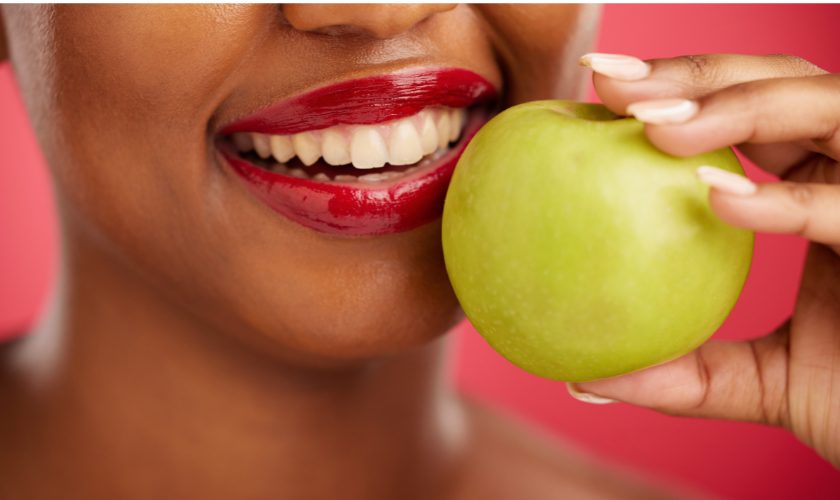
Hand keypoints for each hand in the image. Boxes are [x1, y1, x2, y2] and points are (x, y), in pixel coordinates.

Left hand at [572, 53, 839, 467]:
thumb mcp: (760, 382)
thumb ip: (684, 373)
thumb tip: (585, 380)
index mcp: (818, 189)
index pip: (748, 114)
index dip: (677, 89)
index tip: (594, 89)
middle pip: (785, 83)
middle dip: (697, 74)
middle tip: (609, 83)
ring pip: (830, 108)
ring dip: (740, 106)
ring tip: (654, 126)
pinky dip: (788, 200)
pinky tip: (719, 200)